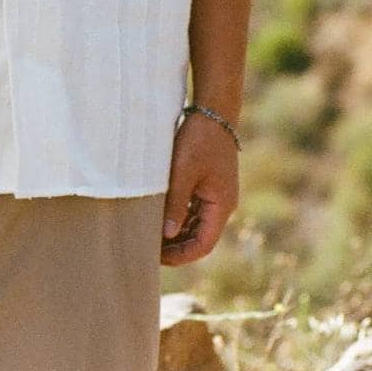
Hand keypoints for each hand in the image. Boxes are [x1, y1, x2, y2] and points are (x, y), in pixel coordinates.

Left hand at [159, 112, 238, 265]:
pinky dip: (179, 217)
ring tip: (150, 234)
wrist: (213, 112)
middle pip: (200, 238)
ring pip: (196, 225)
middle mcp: (222, 205)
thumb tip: (167, 235)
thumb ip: (176, 203)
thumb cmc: (199, 140)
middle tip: (149, 249)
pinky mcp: (209, 186)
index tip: (157, 258)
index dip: (182, 256)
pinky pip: (194, 210)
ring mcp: (216, 195)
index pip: (203, 244)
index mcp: (221, 205)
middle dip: (177, 247)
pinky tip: (158, 216)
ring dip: (176, 233)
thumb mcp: (183, 172)